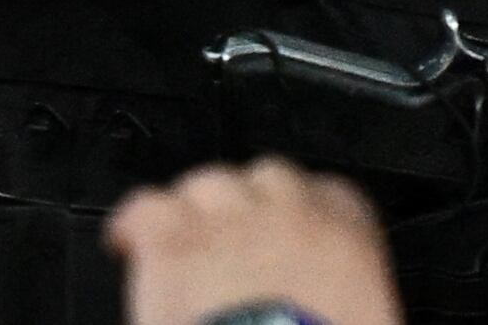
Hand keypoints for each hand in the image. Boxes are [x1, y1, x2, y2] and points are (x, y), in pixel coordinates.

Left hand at [107, 160, 399, 324]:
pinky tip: (127, 240)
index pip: (331, 193)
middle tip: (234, 251)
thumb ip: (343, 288)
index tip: (290, 238)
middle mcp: (289, 210)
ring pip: (206, 185)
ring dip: (196, 213)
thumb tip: (328, 301)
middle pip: (264, 177)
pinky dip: (134, 223)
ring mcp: (229, 218)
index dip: (303, 213)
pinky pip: (147, 207)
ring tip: (185, 250)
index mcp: (347, 233)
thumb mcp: (360, 314)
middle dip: (248, 207)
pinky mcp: (175, 239)